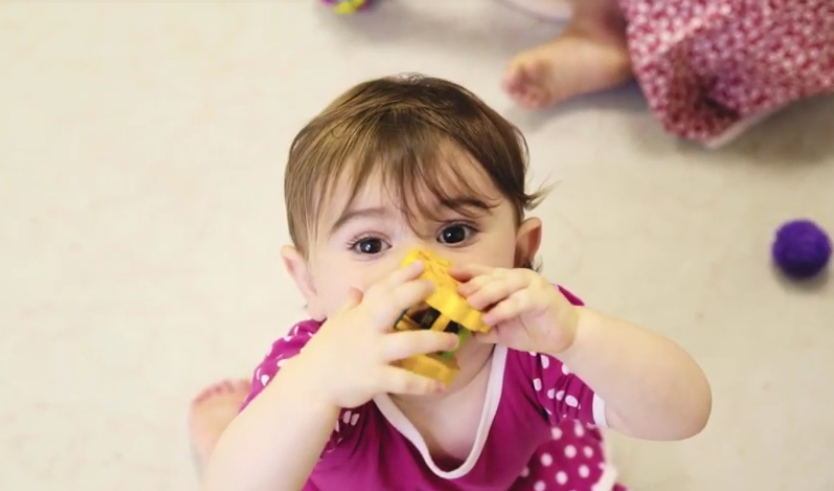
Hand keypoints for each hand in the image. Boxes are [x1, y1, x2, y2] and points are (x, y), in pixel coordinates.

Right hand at [295, 261, 459, 408]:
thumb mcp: (335, 324)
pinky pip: (404, 380)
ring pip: (409, 343)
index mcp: (360, 315)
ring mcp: (372, 353)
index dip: (401, 275)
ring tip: (454, 340)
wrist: (311, 384)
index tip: (420, 264)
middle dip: (414, 292)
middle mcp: (368, 329)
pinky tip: (441, 385)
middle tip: (435, 288)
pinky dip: (424, 383)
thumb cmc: (324, 353)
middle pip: (393, 304)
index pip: (381, 289)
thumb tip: (355, 289)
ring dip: (435, 340)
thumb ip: (349, 306)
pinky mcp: (375, 378)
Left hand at [451, 264, 578, 354]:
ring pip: (504, 284)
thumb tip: (460, 329)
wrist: (564, 336)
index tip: (447, 276)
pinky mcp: (542, 297)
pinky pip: (519, 301)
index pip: (483, 272)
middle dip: (472, 284)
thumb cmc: (530, 329)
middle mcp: (517, 278)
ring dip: (485, 293)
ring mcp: (531, 285)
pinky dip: (503, 309)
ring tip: (470, 303)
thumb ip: (483, 325)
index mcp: (506, 281)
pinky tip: (490, 318)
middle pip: (490, 276)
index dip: (465, 272)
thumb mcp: (501, 328)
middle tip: (455, 293)